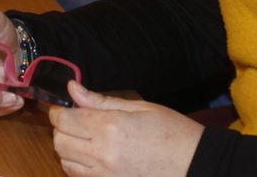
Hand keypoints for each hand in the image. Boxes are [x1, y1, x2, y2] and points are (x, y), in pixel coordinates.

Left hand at [48, 82, 201, 176]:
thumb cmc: (173, 133)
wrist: (197, 165)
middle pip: (60, 141)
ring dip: (68, 149)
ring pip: (65, 162)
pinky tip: (92, 158)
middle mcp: (103, 154)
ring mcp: (106, 175)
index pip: (64, 119)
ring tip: (84, 140)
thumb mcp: (140, 108)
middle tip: (75, 122)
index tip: (64, 108)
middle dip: (61, 129)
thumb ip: (102, 101)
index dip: (59, 111)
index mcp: (110, 127)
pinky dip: (77, 167)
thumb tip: (73, 88)